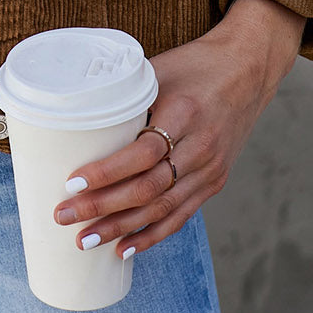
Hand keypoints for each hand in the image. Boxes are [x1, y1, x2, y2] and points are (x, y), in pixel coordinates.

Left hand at [51, 0, 304, 257]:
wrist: (248, 69)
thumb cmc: (194, 65)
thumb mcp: (158, 70)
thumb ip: (126, 97)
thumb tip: (75, 119)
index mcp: (184, 113)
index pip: (143, 153)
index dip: (106, 173)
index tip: (71, 183)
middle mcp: (201, 146)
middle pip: (149, 188)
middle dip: (103, 207)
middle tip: (64, 216)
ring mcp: (210, 168)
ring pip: (162, 208)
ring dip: (121, 228)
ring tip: (85, 240)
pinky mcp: (215, 181)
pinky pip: (181, 214)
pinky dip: (152, 234)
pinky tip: (125, 248)